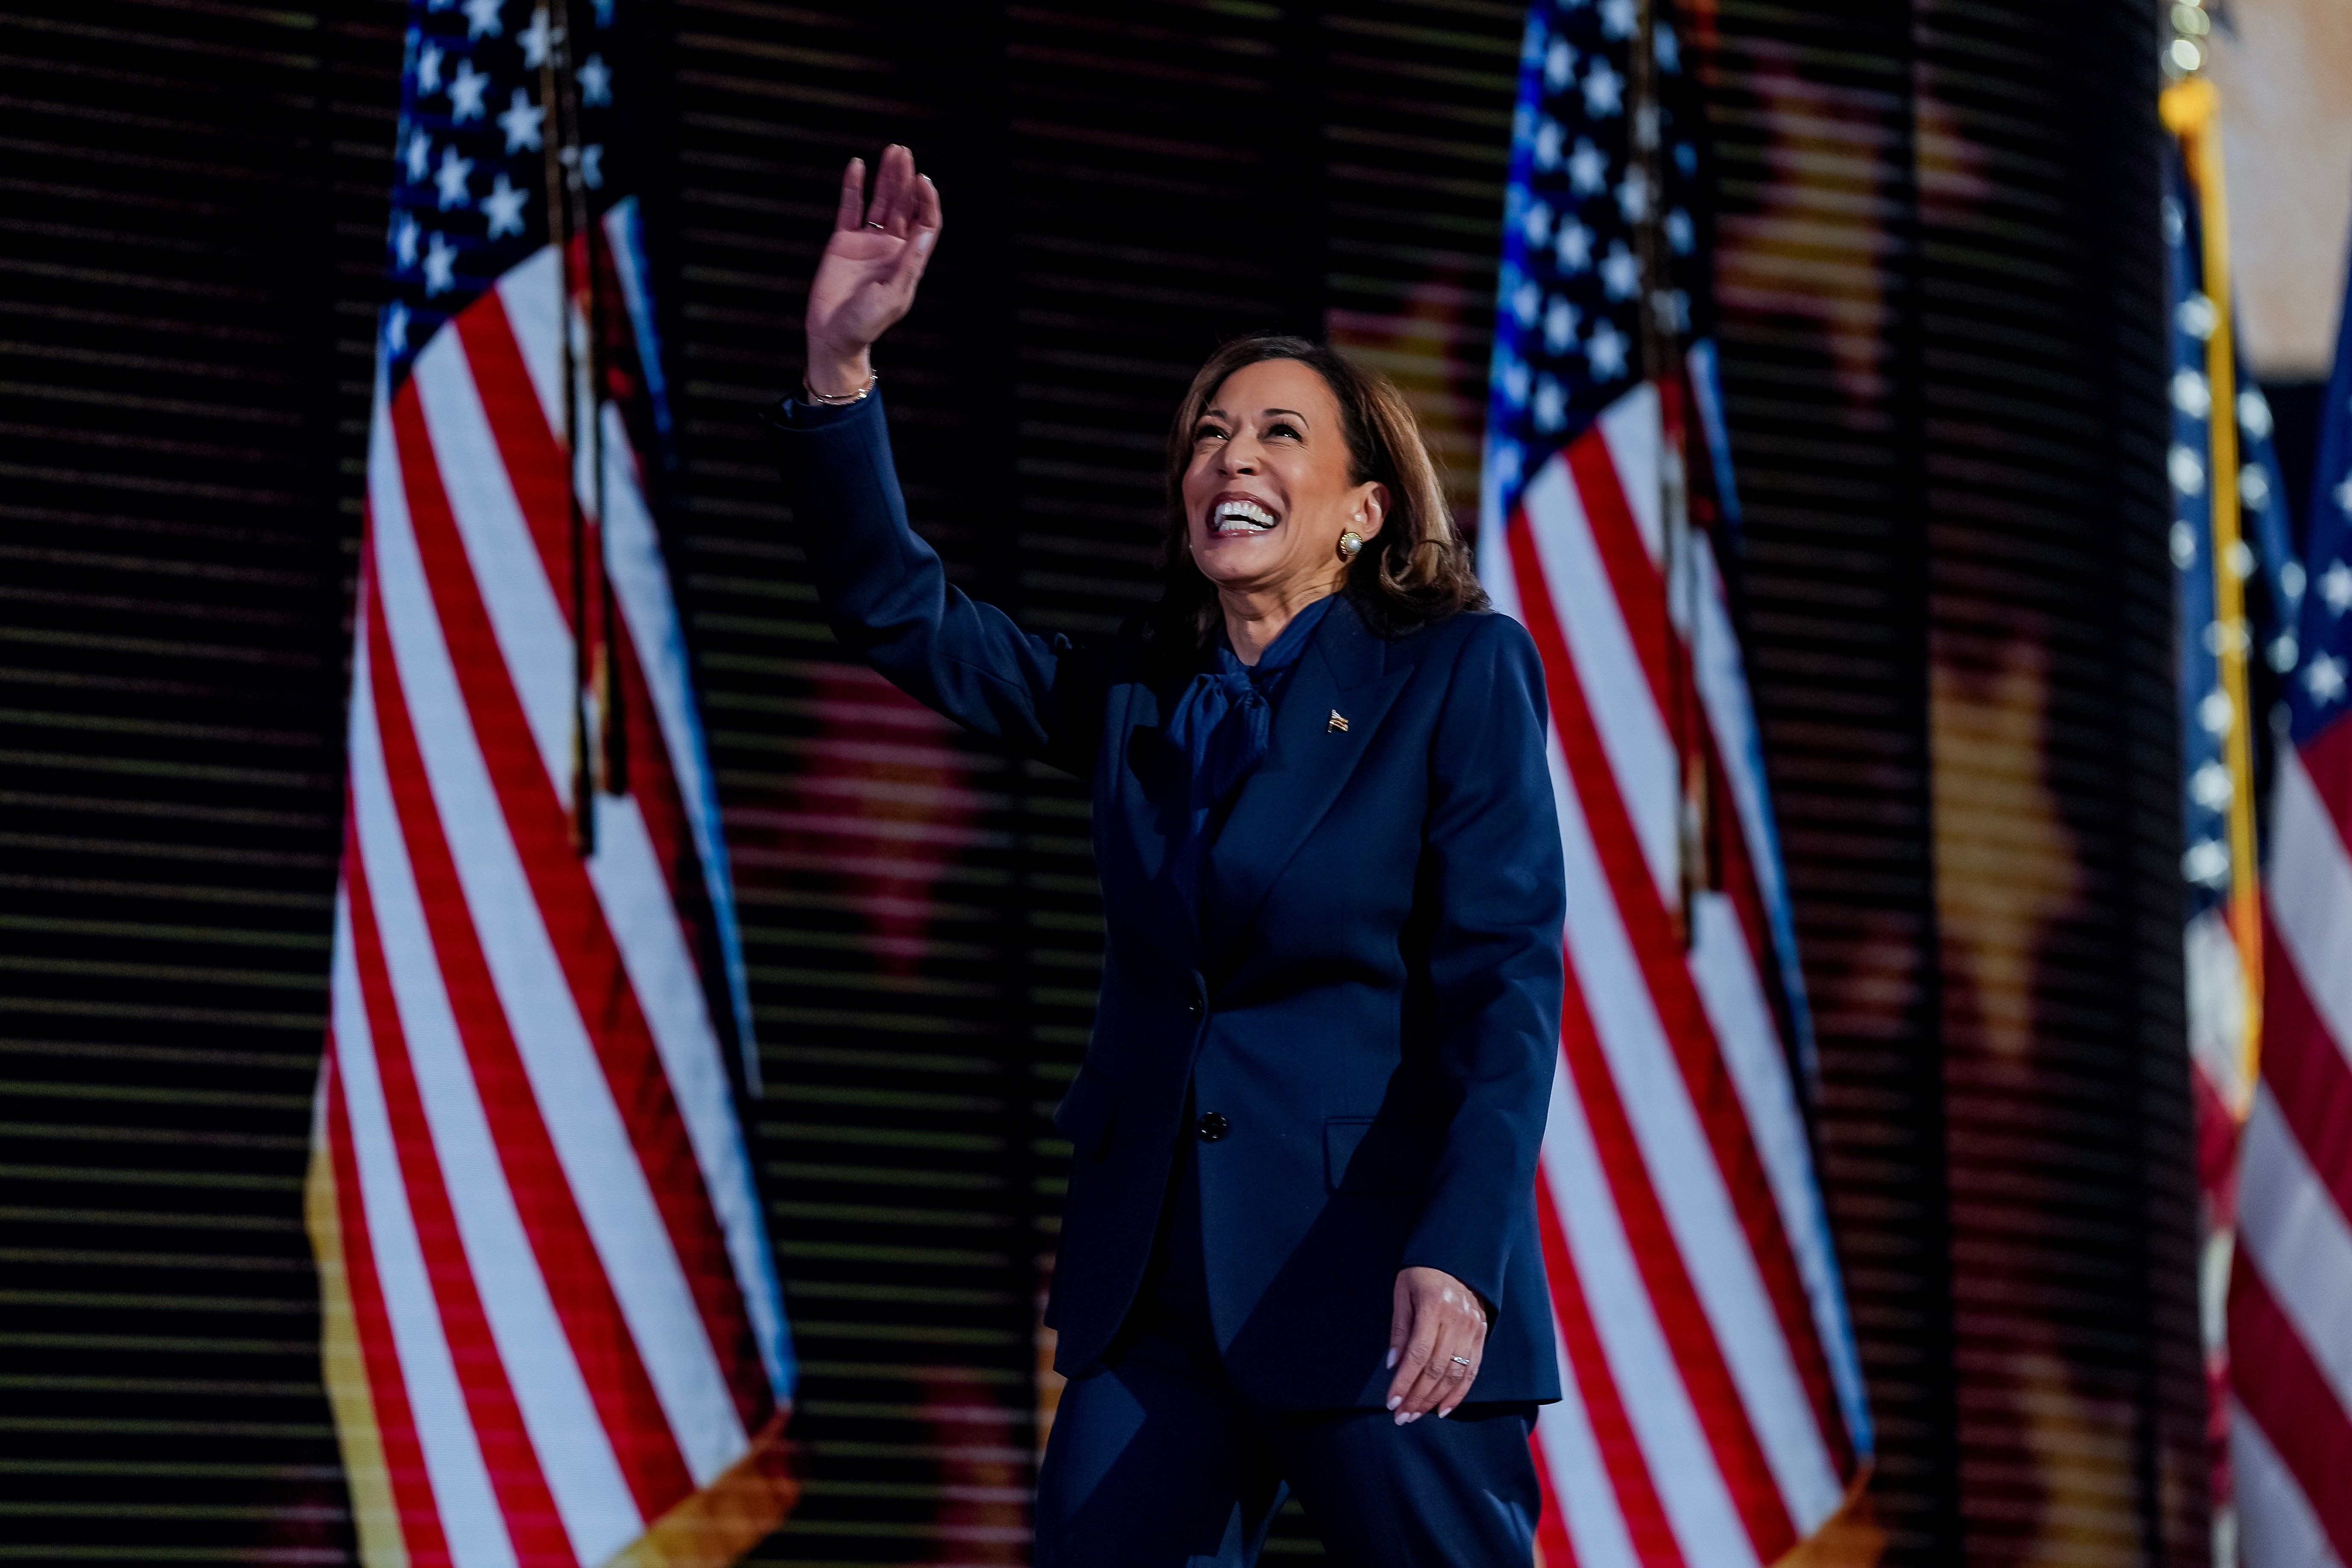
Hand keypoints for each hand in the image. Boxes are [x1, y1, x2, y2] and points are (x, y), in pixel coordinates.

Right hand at [803, 143, 941, 395]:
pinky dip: (854, 187)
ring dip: (886, 177)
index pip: (925, 221)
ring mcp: (867, 241)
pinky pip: (850, 208)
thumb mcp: (893, 295)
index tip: (922, 179)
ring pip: (880, 201)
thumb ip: (910, 263)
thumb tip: (926, 231)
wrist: (832, 334)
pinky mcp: (843, 240)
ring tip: (891, 152)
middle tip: (903, 153)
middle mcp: (891, 246)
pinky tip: (858, 166)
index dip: (926, 200)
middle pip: (903, 205)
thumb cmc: (866, 323)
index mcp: (909, 259)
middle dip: (905, 179)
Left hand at [1385, 1265, 1488, 1423]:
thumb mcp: (1402, 1292)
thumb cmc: (1422, 1272)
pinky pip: (1473, 1370)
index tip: (1391, 1402)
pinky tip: (1444, 1408)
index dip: (1404, 1382)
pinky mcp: (1482, 1335)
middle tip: (1401, 1417)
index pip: (1418, 1354)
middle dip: (1417, 1397)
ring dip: (1435, 1399)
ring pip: (1455, 1374)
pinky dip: (1459, 1392)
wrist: (1458, 1255)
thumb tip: (1393, 1365)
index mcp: (1434, 1306)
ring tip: (1417, 1415)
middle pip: (1436, 1369)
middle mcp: (1457, 1320)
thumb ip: (1399, 1329)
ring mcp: (1473, 1329)